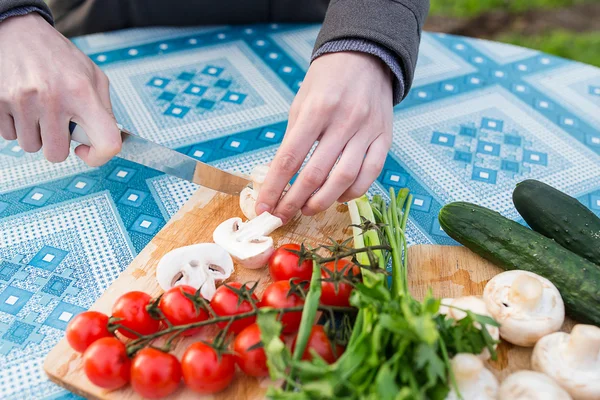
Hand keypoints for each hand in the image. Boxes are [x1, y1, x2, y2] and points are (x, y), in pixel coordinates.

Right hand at [0, 13, 119, 165]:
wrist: (20, 31)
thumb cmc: (60, 57)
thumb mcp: (93, 76)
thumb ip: (103, 110)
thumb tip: (105, 142)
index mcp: (83, 93)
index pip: (106, 142)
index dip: (99, 157)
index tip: (87, 150)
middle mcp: (53, 98)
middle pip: (56, 154)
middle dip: (58, 143)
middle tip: (57, 122)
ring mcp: (23, 101)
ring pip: (31, 146)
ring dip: (36, 134)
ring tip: (39, 110)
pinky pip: (9, 136)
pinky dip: (17, 126)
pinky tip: (23, 106)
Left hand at [256, 52, 392, 222]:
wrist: (365, 57)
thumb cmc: (326, 81)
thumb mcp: (301, 103)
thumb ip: (293, 140)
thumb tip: (279, 179)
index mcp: (316, 110)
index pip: (290, 158)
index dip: (274, 188)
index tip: (263, 207)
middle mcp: (344, 121)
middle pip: (316, 174)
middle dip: (294, 201)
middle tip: (282, 215)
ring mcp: (367, 131)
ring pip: (344, 179)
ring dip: (322, 201)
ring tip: (307, 209)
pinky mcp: (384, 138)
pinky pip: (370, 174)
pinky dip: (352, 192)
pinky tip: (338, 197)